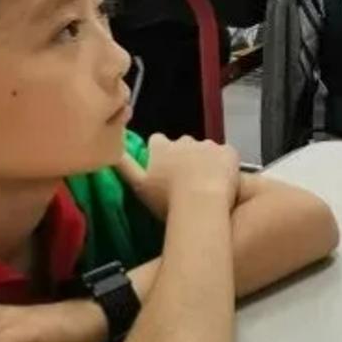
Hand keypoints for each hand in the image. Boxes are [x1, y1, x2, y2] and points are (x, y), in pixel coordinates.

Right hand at [115, 134, 241, 218]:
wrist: (202, 201)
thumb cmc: (167, 198)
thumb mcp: (138, 186)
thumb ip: (124, 166)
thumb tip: (112, 152)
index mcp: (162, 146)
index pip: (157, 142)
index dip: (160, 153)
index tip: (163, 168)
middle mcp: (184, 140)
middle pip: (182, 144)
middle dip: (184, 157)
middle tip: (185, 180)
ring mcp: (209, 144)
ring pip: (206, 150)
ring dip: (205, 161)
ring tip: (206, 184)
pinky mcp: (228, 151)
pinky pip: (226, 155)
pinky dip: (225, 165)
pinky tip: (224, 182)